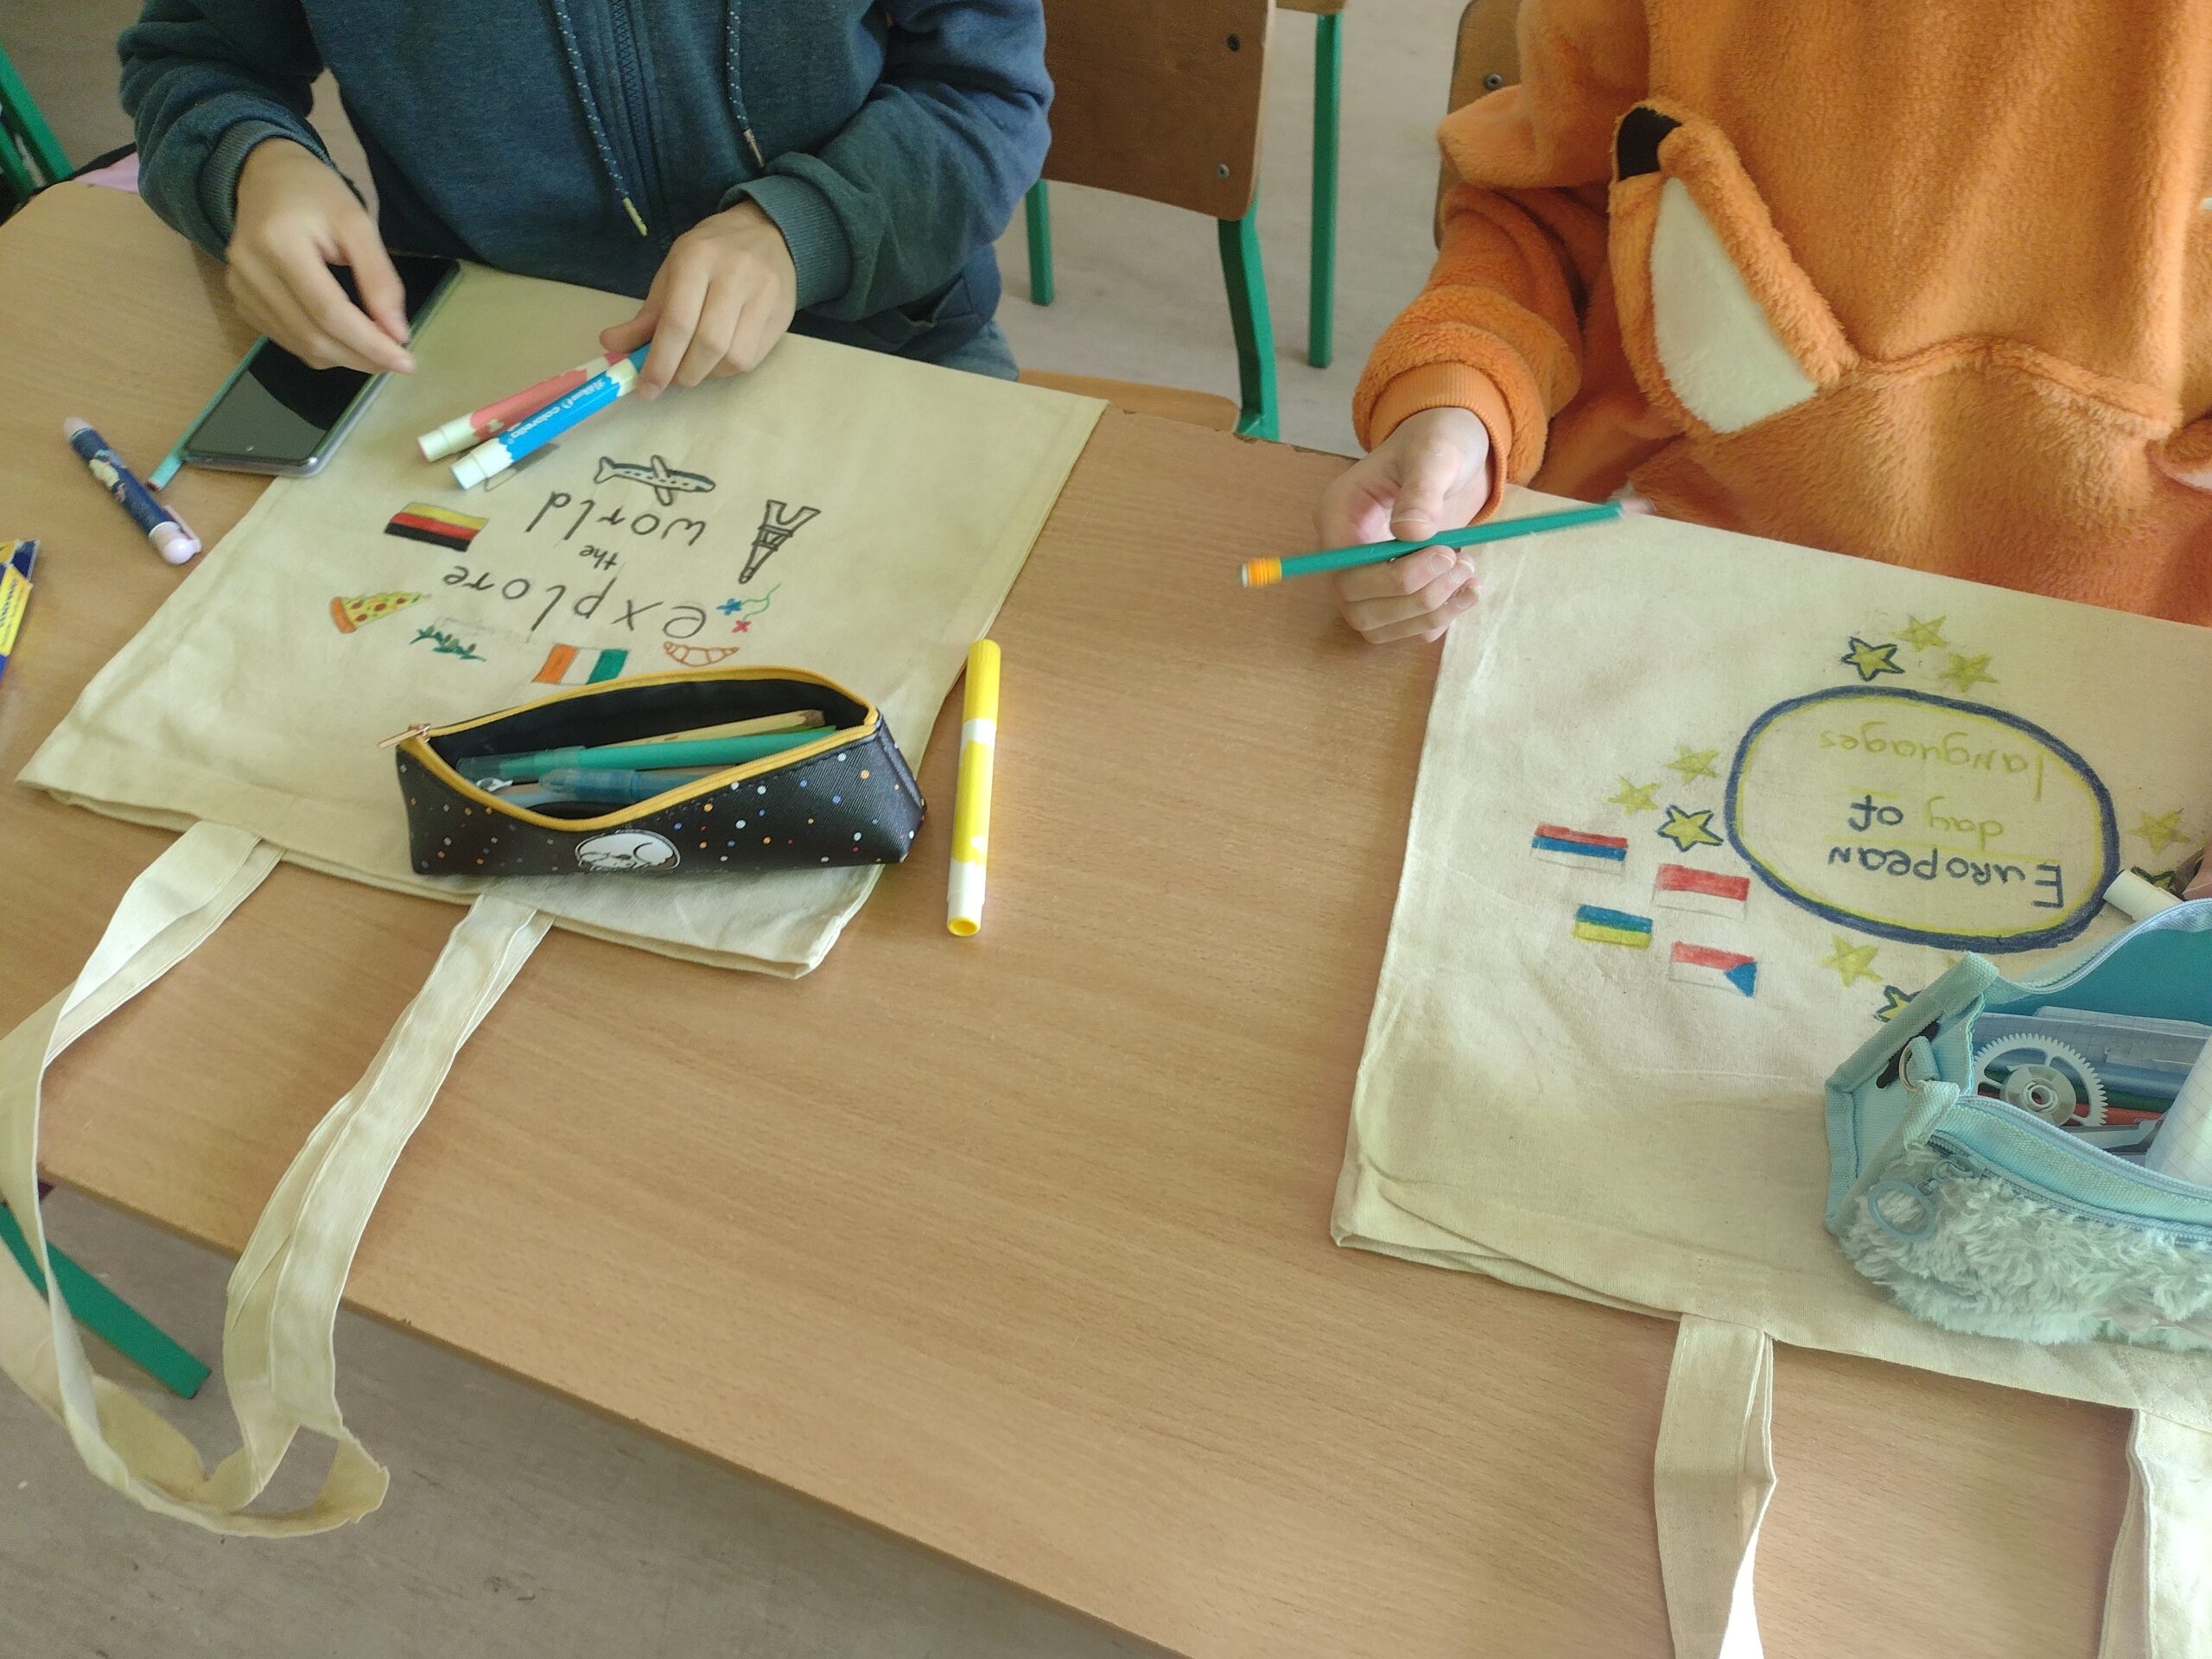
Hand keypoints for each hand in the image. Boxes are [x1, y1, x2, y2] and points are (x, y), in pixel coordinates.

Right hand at [226, 139, 413, 373]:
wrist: (265, 177)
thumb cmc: (315, 194)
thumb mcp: (357, 223)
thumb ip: (379, 277)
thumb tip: (398, 333)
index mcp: (278, 243)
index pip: (329, 312)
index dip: (369, 343)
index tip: (406, 362)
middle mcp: (250, 270)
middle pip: (312, 335)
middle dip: (361, 357)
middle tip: (397, 362)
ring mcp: (240, 288)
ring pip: (299, 345)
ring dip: (344, 358)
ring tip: (377, 352)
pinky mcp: (241, 300)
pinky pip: (286, 340)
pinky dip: (321, 348)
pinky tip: (345, 339)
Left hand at [601, 201, 797, 397]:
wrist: (767, 234)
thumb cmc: (710, 257)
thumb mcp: (672, 274)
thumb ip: (646, 315)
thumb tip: (612, 346)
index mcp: (697, 258)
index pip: (677, 321)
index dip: (660, 362)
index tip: (647, 388)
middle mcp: (734, 274)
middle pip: (708, 344)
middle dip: (684, 373)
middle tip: (672, 379)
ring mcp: (764, 294)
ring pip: (734, 357)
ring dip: (708, 374)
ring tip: (696, 366)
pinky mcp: (782, 314)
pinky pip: (753, 358)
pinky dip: (728, 369)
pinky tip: (719, 359)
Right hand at [1315, 407, 1493, 643]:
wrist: (1455, 453)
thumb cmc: (1438, 441)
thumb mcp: (1434, 452)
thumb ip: (1422, 489)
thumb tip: (1412, 532)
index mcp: (1337, 514)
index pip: (1343, 570)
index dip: (1391, 577)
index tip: (1443, 552)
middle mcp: (1343, 551)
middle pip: (1356, 606)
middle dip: (1416, 595)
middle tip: (1461, 562)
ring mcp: (1365, 576)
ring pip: (1378, 625)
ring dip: (1429, 611)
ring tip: (1469, 572)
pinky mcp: (1392, 592)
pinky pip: (1404, 627)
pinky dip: (1438, 619)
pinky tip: (1466, 590)